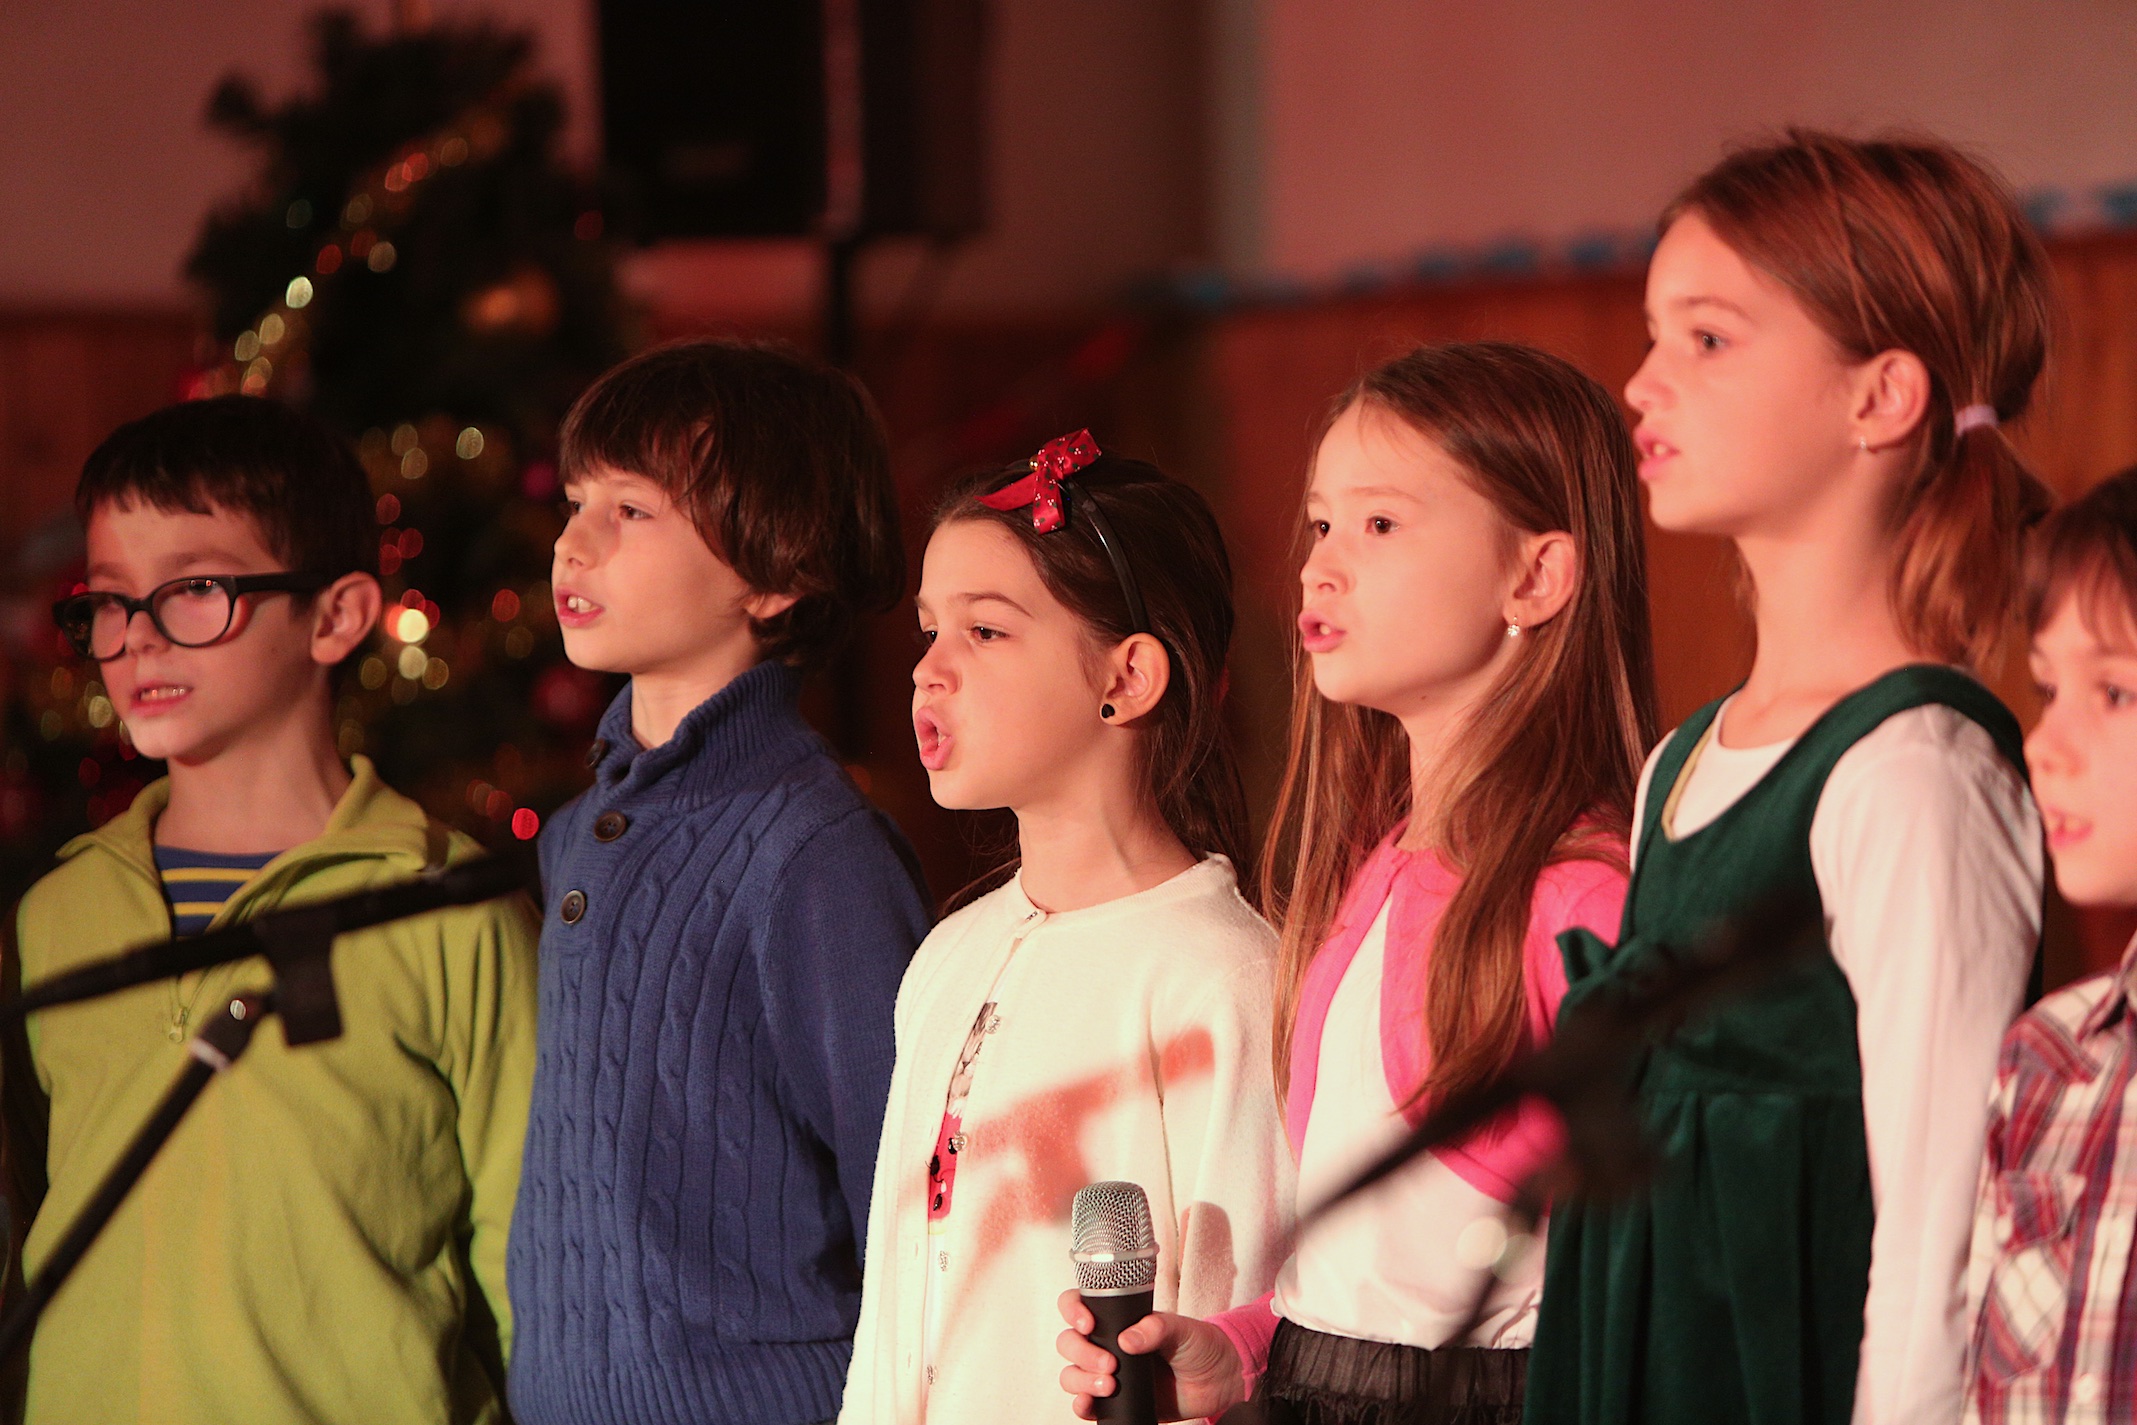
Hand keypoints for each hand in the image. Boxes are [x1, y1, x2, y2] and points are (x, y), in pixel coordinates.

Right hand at [1054, 1288, 1248, 1420]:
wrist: (1217, 1381)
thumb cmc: (1199, 1345)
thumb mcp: (1183, 1328)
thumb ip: (1157, 1328)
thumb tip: (1127, 1339)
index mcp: (1118, 1318)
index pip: (1079, 1305)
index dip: (1073, 1310)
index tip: (1087, 1324)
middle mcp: (1107, 1343)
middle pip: (1069, 1343)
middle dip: (1082, 1353)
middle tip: (1110, 1364)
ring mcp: (1108, 1372)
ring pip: (1071, 1373)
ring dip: (1081, 1380)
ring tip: (1110, 1385)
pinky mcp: (1114, 1400)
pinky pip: (1085, 1403)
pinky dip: (1081, 1404)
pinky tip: (1090, 1404)